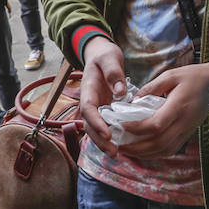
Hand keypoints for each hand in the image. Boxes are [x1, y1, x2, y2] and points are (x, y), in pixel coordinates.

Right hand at [79, 36, 126, 151]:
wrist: (100, 55)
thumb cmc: (104, 56)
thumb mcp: (110, 57)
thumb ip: (114, 72)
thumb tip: (120, 92)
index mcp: (88, 89)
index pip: (88, 109)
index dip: (96, 123)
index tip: (108, 134)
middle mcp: (89, 101)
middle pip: (89, 124)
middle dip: (99, 139)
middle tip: (113, 151)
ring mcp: (95, 106)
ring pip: (94, 128)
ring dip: (102, 142)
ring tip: (115, 153)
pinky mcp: (102, 109)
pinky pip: (102, 125)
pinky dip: (107, 137)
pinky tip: (119, 146)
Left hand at [118, 61, 208, 159]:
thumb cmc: (194, 76)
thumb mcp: (170, 75)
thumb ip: (151, 88)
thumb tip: (133, 101)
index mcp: (178, 106)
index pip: (156, 125)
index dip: (137, 129)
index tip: (123, 126)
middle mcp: (184, 122)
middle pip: (159, 143)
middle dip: (137, 148)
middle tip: (120, 145)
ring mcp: (187, 130)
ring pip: (165, 150)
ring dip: (145, 154)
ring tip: (128, 150)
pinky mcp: (189, 133)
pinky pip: (171, 149)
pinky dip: (156, 153)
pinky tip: (144, 150)